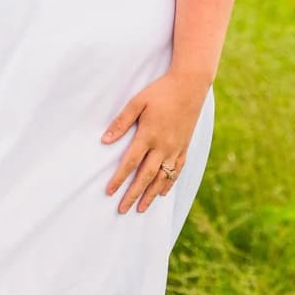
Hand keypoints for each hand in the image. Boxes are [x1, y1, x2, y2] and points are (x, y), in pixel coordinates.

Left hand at [102, 72, 207, 215]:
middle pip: (145, 176)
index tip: (109, 192)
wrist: (190, 85)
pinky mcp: (185, 147)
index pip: (130, 162)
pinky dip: (169, 183)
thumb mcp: (137, 102)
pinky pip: (177, 170)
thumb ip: (121, 122)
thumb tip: (104, 140)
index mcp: (148, 135)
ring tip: (140, 208)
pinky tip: (162, 193)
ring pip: (162, 178)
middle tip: (122, 210)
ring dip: (150, 195)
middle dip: (133, 194)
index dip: (119, 179)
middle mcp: (163, 146)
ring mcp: (176, 148)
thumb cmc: (161, 91)